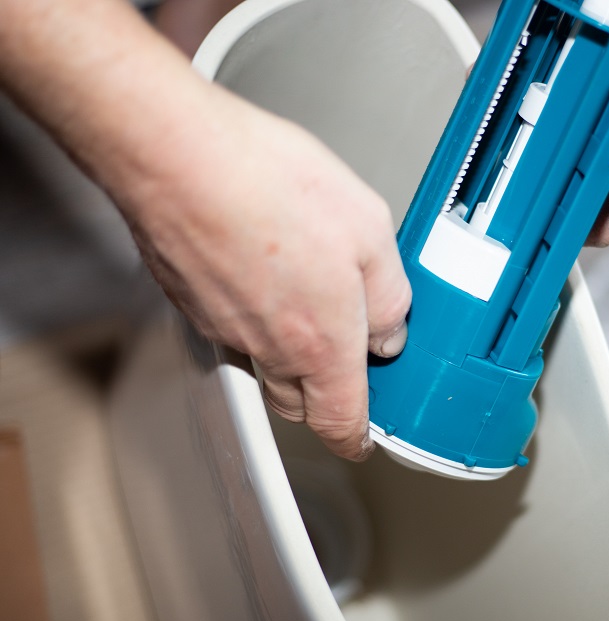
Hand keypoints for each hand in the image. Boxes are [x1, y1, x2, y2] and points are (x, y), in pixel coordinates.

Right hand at [0, 0, 409, 459]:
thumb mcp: (370, 231)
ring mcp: (223, 326)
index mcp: (320, 345)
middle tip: (350, 351)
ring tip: (310, 293)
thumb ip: (389, 295)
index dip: (355, 437)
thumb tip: (390, 328)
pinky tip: (267, 263)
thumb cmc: (268, 184)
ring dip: (291, 348)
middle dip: (326, 392)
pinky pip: (233, 325)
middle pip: (299, 402)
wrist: (176, 154)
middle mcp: (267, 348)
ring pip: (265, 362)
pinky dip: (255, 313)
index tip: (362, 436)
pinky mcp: (192, 299)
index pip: (338, 423)